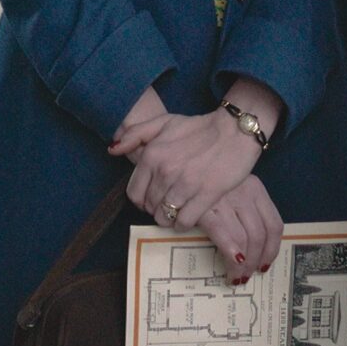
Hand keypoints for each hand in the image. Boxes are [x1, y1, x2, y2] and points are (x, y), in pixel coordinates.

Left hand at [116, 108, 262, 233]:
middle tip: (168, 202)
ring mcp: (186, 184)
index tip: (152, 197)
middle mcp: (165, 171)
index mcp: (152, 155)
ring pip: (165, 217)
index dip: (142, 199)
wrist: (234, 130)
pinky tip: (189, 215)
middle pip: (149, 207)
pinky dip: (184, 223)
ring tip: (178, 209)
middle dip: (156, 207)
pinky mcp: (206, 195)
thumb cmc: (198, 127)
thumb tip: (112, 150)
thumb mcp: (164, 122)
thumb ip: (135, 134)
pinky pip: (184, 222)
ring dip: (169, 217)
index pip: (134, 193)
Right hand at [194, 175, 282, 282]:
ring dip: (242, 265)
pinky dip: (230, 256)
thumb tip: (257, 247)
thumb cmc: (208, 184)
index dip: (272, 249)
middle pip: (259, 235)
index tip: (265, 264)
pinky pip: (223, 237)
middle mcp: (243, 192)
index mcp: (255, 188)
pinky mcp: (204, 208)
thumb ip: (247, 210)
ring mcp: (224, 200)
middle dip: (255, 261)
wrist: (180, 172)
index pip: (274, 224)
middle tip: (248, 275)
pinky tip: (228, 268)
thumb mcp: (234, 189)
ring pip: (243, 239)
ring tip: (236, 277)